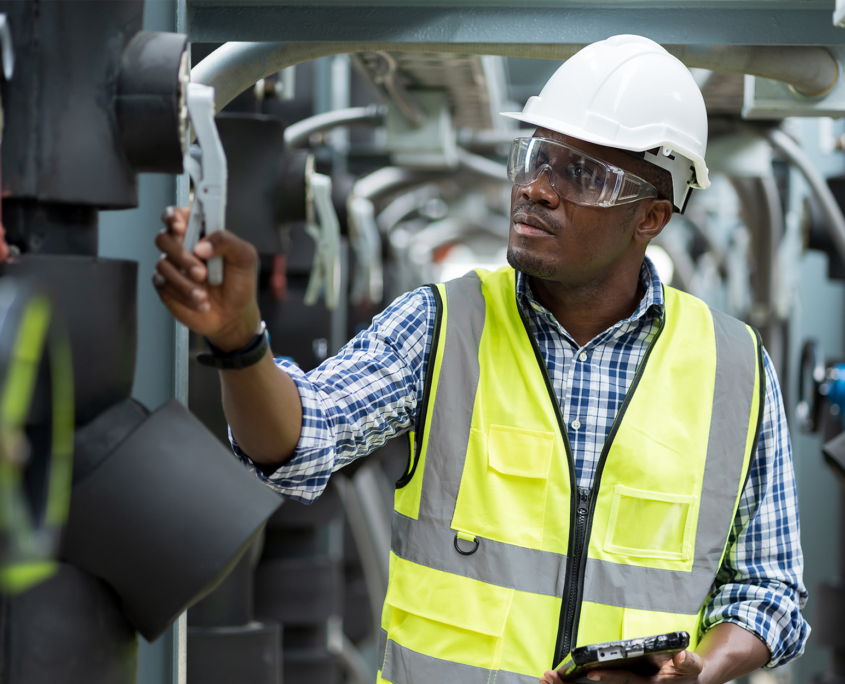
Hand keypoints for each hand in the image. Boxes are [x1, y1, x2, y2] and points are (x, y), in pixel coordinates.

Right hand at [153, 206, 260, 351]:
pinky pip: (163, 283)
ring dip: (185, 282)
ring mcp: (173, 266)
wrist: (234, 315)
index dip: (174, 217)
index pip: (179, 215)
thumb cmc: (239, 283)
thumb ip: (228, 241)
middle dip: (182, 255)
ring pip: (163, 263)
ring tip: (205, 294)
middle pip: (164, 237)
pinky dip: (183, 294)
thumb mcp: (245, 257)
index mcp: (201, 233)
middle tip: (202, 272)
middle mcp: (184, 246)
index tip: (181, 226)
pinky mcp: (166, 285)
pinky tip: (200, 301)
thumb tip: (202, 245)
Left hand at [540, 651, 704, 683]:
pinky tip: (556, 678)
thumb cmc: (686, 673)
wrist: (688, 681)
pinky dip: (573, 683)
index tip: (592, 672)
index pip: (626, 681)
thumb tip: (682, 656)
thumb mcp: (691, 667)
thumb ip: (687, 662)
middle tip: (550, 678)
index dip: (610, 677)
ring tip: (545, 678)